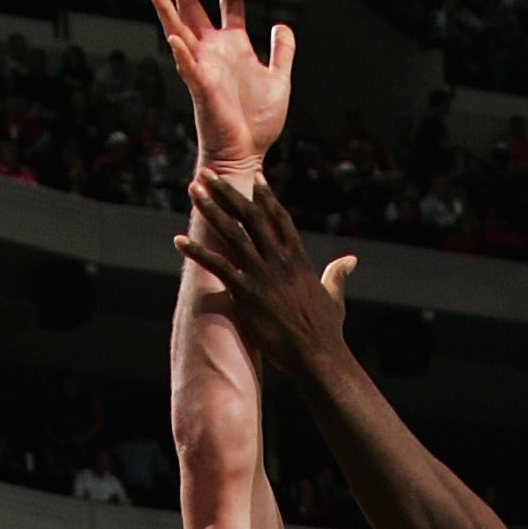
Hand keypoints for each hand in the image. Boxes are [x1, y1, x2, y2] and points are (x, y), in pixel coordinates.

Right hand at [146, 0, 292, 171]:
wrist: (247, 153)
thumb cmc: (258, 121)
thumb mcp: (279, 79)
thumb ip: (281, 52)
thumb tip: (281, 24)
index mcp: (233, 45)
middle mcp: (213, 50)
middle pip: (191, 5)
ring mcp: (203, 67)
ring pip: (178, 30)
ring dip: (164, 8)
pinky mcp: (200, 88)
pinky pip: (188, 67)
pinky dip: (182, 52)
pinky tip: (174, 37)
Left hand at [177, 171, 356, 373]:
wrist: (319, 354)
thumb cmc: (327, 330)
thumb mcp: (334, 296)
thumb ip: (337, 274)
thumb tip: (349, 260)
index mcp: (299, 259)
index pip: (280, 219)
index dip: (266, 196)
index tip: (255, 176)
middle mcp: (280, 260)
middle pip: (251, 216)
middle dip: (228, 192)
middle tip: (209, 173)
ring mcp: (262, 275)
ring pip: (232, 232)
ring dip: (210, 209)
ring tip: (193, 190)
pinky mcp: (247, 293)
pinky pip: (217, 266)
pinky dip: (196, 252)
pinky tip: (178, 240)